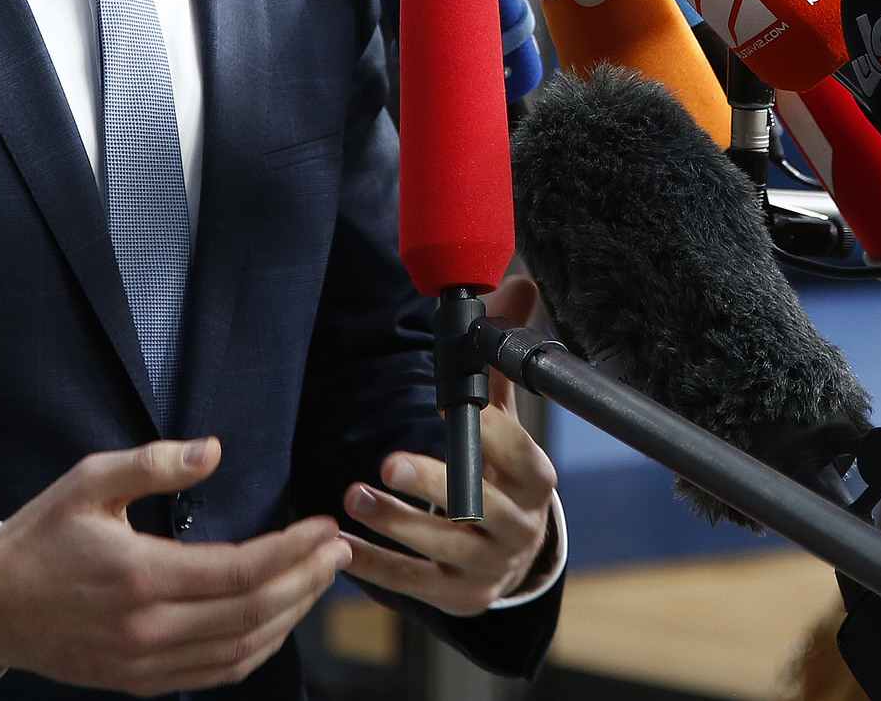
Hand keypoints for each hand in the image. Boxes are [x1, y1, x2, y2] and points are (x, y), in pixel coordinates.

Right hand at [0, 438, 350, 694]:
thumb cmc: (40, 537)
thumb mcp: (89, 481)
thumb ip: (153, 463)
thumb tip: (212, 450)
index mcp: (140, 576)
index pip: (241, 570)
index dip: (294, 550)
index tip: (324, 526)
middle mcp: (148, 629)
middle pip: (253, 612)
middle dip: (307, 581)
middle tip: (339, 551)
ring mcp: (145, 664)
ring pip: (241, 649)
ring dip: (291, 616)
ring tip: (319, 581)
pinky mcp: (140, 683)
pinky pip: (216, 673)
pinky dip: (257, 649)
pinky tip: (278, 621)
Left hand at [340, 276, 558, 616]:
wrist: (512, 555)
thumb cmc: (501, 472)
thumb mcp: (506, 416)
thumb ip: (499, 358)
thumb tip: (519, 282)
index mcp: (537, 481)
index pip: (522, 457)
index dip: (493, 436)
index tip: (454, 410)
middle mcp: (520, 528)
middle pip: (480, 507)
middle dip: (433, 484)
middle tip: (389, 461)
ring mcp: (490, 568)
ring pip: (444, 547)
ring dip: (395, 521)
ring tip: (353, 495)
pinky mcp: (460, 598)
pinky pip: (415, 584)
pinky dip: (378, 566)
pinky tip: (343, 545)